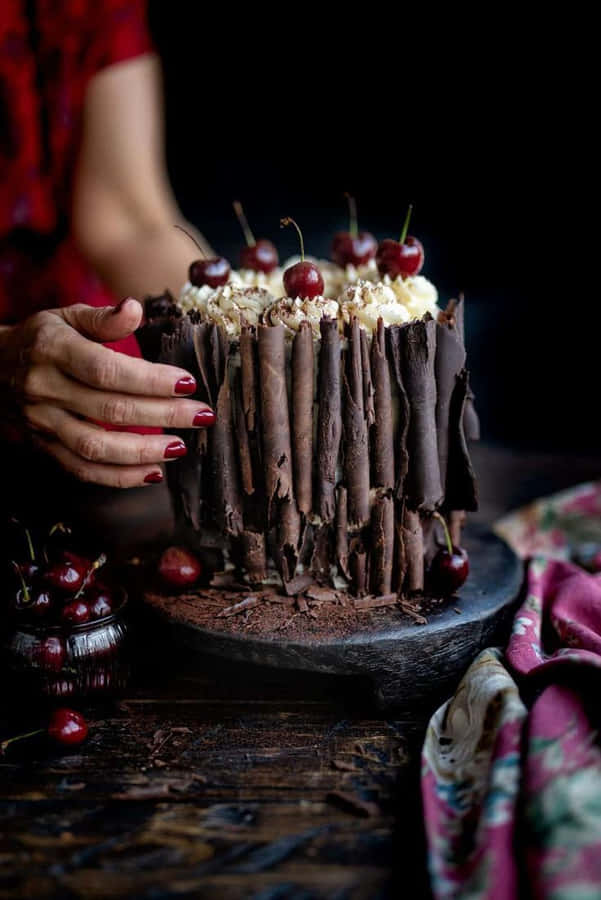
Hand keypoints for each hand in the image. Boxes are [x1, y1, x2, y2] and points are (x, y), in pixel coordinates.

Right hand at [1, 298, 213, 486]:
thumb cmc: (43, 339)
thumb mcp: (66, 316)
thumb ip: (103, 318)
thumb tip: (135, 309)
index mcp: (54, 350)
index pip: (106, 370)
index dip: (149, 379)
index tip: (188, 383)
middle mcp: (46, 389)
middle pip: (110, 410)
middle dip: (163, 415)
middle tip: (202, 416)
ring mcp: (43, 423)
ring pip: (96, 447)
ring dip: (143, 452)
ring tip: (180, 447)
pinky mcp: (45, 448)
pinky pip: (83, 470)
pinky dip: (119, 477)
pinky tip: (153, 473)